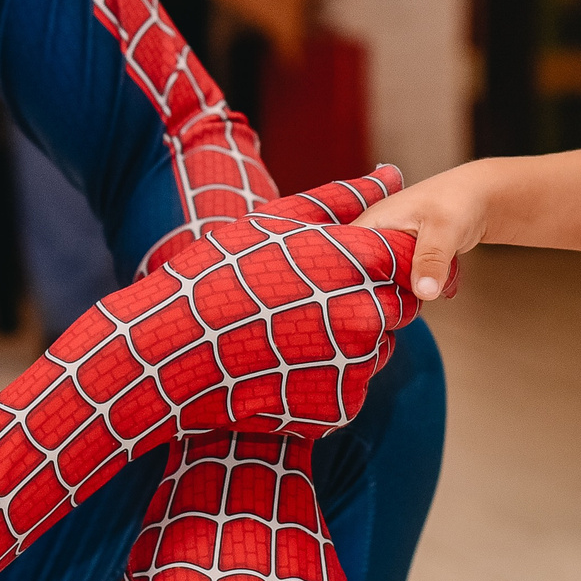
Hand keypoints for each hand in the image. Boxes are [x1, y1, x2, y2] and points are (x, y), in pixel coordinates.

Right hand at [43, 168, 421, 445]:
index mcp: (360, 264)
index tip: (346, 265)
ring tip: (288, 332)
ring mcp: (356, 367)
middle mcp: (369, 317)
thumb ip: (345, 197)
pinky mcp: (340, 408)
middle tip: (308, 301)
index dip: (382, 261)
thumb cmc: (221, 271)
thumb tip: (392, 173)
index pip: (407, 260)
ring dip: (347, 341)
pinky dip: (323, 379)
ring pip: (375, 349)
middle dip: (367, 301)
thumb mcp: (279, 220)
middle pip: (397, 307)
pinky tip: (281, 365)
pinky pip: (348, 387)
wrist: (173, 349)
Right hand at [351, 163, 487, 302]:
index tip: (351, 302)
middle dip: (371, 294)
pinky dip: (409, 292)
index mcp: (373, 222)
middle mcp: (376, 235)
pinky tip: (416, 303)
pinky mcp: (405, 259)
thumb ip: (431, 259)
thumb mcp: (444, 229)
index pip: (342, 253)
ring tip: (399, 311)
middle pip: (360, 273)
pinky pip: (399, 281)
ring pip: (382, 281)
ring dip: (394, 295)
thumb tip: (425, 293)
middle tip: (383, 314)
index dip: (342, 277)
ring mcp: (390, 248)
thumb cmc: (459, 200)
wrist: (482, 198)